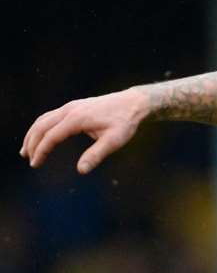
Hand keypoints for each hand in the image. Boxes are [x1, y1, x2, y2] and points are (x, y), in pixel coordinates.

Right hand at [20, 88, 148, 173]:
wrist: (133, 102)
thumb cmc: (125, 122)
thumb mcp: (114, 141)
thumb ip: (97, 155)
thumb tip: (81, 171)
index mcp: (77, 119)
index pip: (51, 136)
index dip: (41, 151)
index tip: (35, 164)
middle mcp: (69, 110)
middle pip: (41, 126)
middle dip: (32, 143)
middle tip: (28, 159)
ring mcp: (70, 106)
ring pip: (43, 119)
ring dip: (33, 134)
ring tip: (27, 150)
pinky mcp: (74, 106)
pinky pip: (50, 116)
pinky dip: (41, 127)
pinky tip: (41, 136)